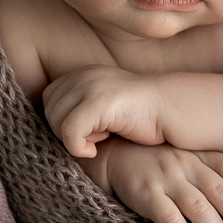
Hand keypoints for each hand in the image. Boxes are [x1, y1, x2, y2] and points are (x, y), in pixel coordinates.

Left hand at [42, 65, 163, 156]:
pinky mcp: (100, 102)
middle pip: (49, 111)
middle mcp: (85, 75)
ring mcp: (92, 86)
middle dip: (67, 131)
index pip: (49, 100)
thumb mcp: (105, 108)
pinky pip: (69, 132)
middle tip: (98, 136)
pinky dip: (78, 148)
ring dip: (75, 139)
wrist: (174, 111)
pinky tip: (98, 149)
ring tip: (102, 138)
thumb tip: (52, 127)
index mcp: (84, 73)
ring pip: (56, 122)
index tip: (91, 130)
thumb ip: (81, 109)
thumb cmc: (143, 118)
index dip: (64, 120)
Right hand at [101, 139, 222, 222]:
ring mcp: (165, 179)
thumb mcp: (186, 158)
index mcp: (198, 154)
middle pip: (220, 192)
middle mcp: (184, 164)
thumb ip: (209, 174)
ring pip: (198, 207)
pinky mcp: (146, 195)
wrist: (113, 155)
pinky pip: (168, 217)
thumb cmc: (157, 161)